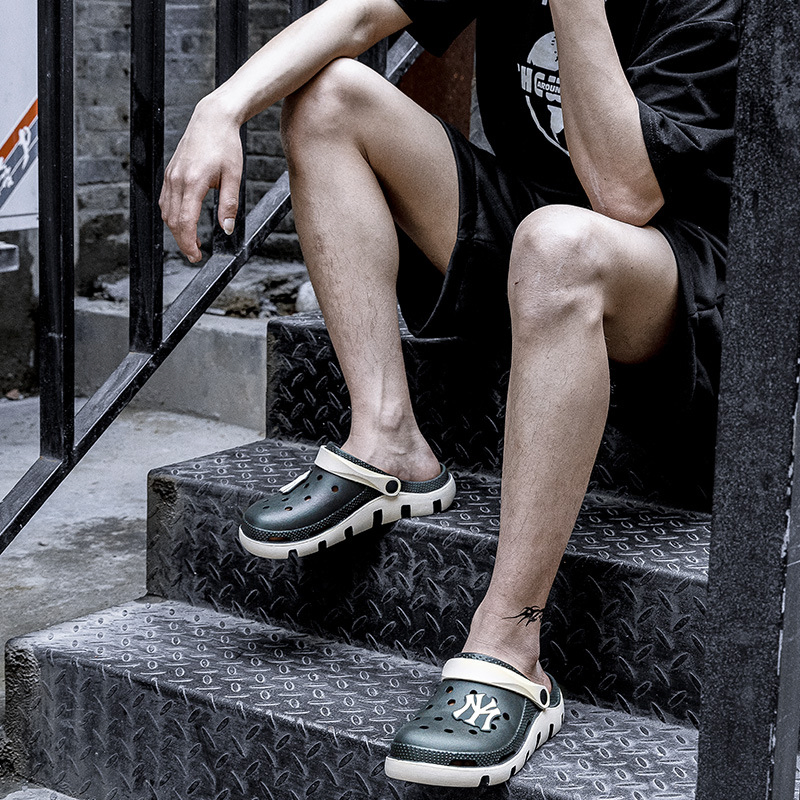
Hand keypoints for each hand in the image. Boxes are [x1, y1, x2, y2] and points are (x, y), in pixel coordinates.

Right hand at [159, 95, 243, 262]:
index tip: (196, 256)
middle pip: (172, 221)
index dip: (188, 243)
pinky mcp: (169, 172)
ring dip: (176, 229)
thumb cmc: (225, 145)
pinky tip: (184, 220)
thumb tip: (227, 229)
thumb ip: (229, 205)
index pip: (185, 222)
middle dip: (182, 241)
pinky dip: (172, 215)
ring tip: (193, 240)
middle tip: (195, 255)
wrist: (212, 119)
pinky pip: (165, 200)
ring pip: (166, 212)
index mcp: (192, 182)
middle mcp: (176, 180)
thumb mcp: (233, 177)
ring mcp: (170, 175)